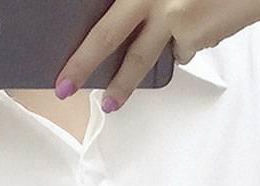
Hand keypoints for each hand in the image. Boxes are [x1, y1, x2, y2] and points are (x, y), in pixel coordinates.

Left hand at [54, 0, 259, 111]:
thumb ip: (146, 5)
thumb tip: (122, 31)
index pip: (104, 17)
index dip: (81, 41)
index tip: (62, 60)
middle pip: (109, 35)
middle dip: (84, 65)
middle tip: (65, 87)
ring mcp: (171, 13)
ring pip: (140, 57)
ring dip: (123, 84)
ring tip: (109, 103)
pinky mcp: (190, 34)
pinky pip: (178, 51)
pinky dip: (184, 46)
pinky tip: (198, 28)